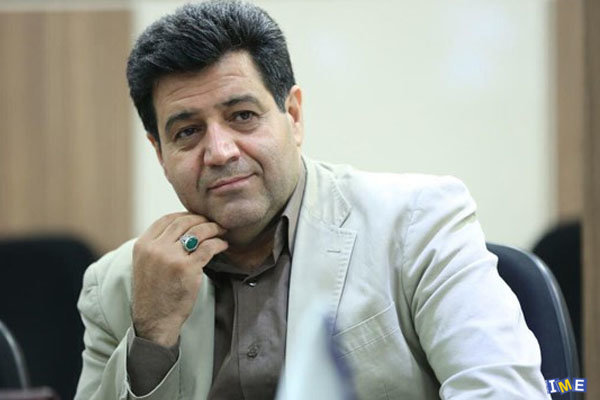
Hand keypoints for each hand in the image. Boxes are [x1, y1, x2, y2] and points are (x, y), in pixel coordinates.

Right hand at [131, 212, 227, 346]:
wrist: (154, 320)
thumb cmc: (154, 293)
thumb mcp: (146, 264)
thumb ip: (158, 245)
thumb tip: (180, 227)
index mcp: (143, 245)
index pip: (167, 219)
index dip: (185, 215)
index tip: (197, 218)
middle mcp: (155, 249)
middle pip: (184, 222)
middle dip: (201, 220)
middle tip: (213, 223)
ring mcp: (171, 258)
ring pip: (198, 231)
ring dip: (213, 228)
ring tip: (221, 231)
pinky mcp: (188, 269)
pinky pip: (208, 247)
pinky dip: (219, 243)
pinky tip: (223, 245)